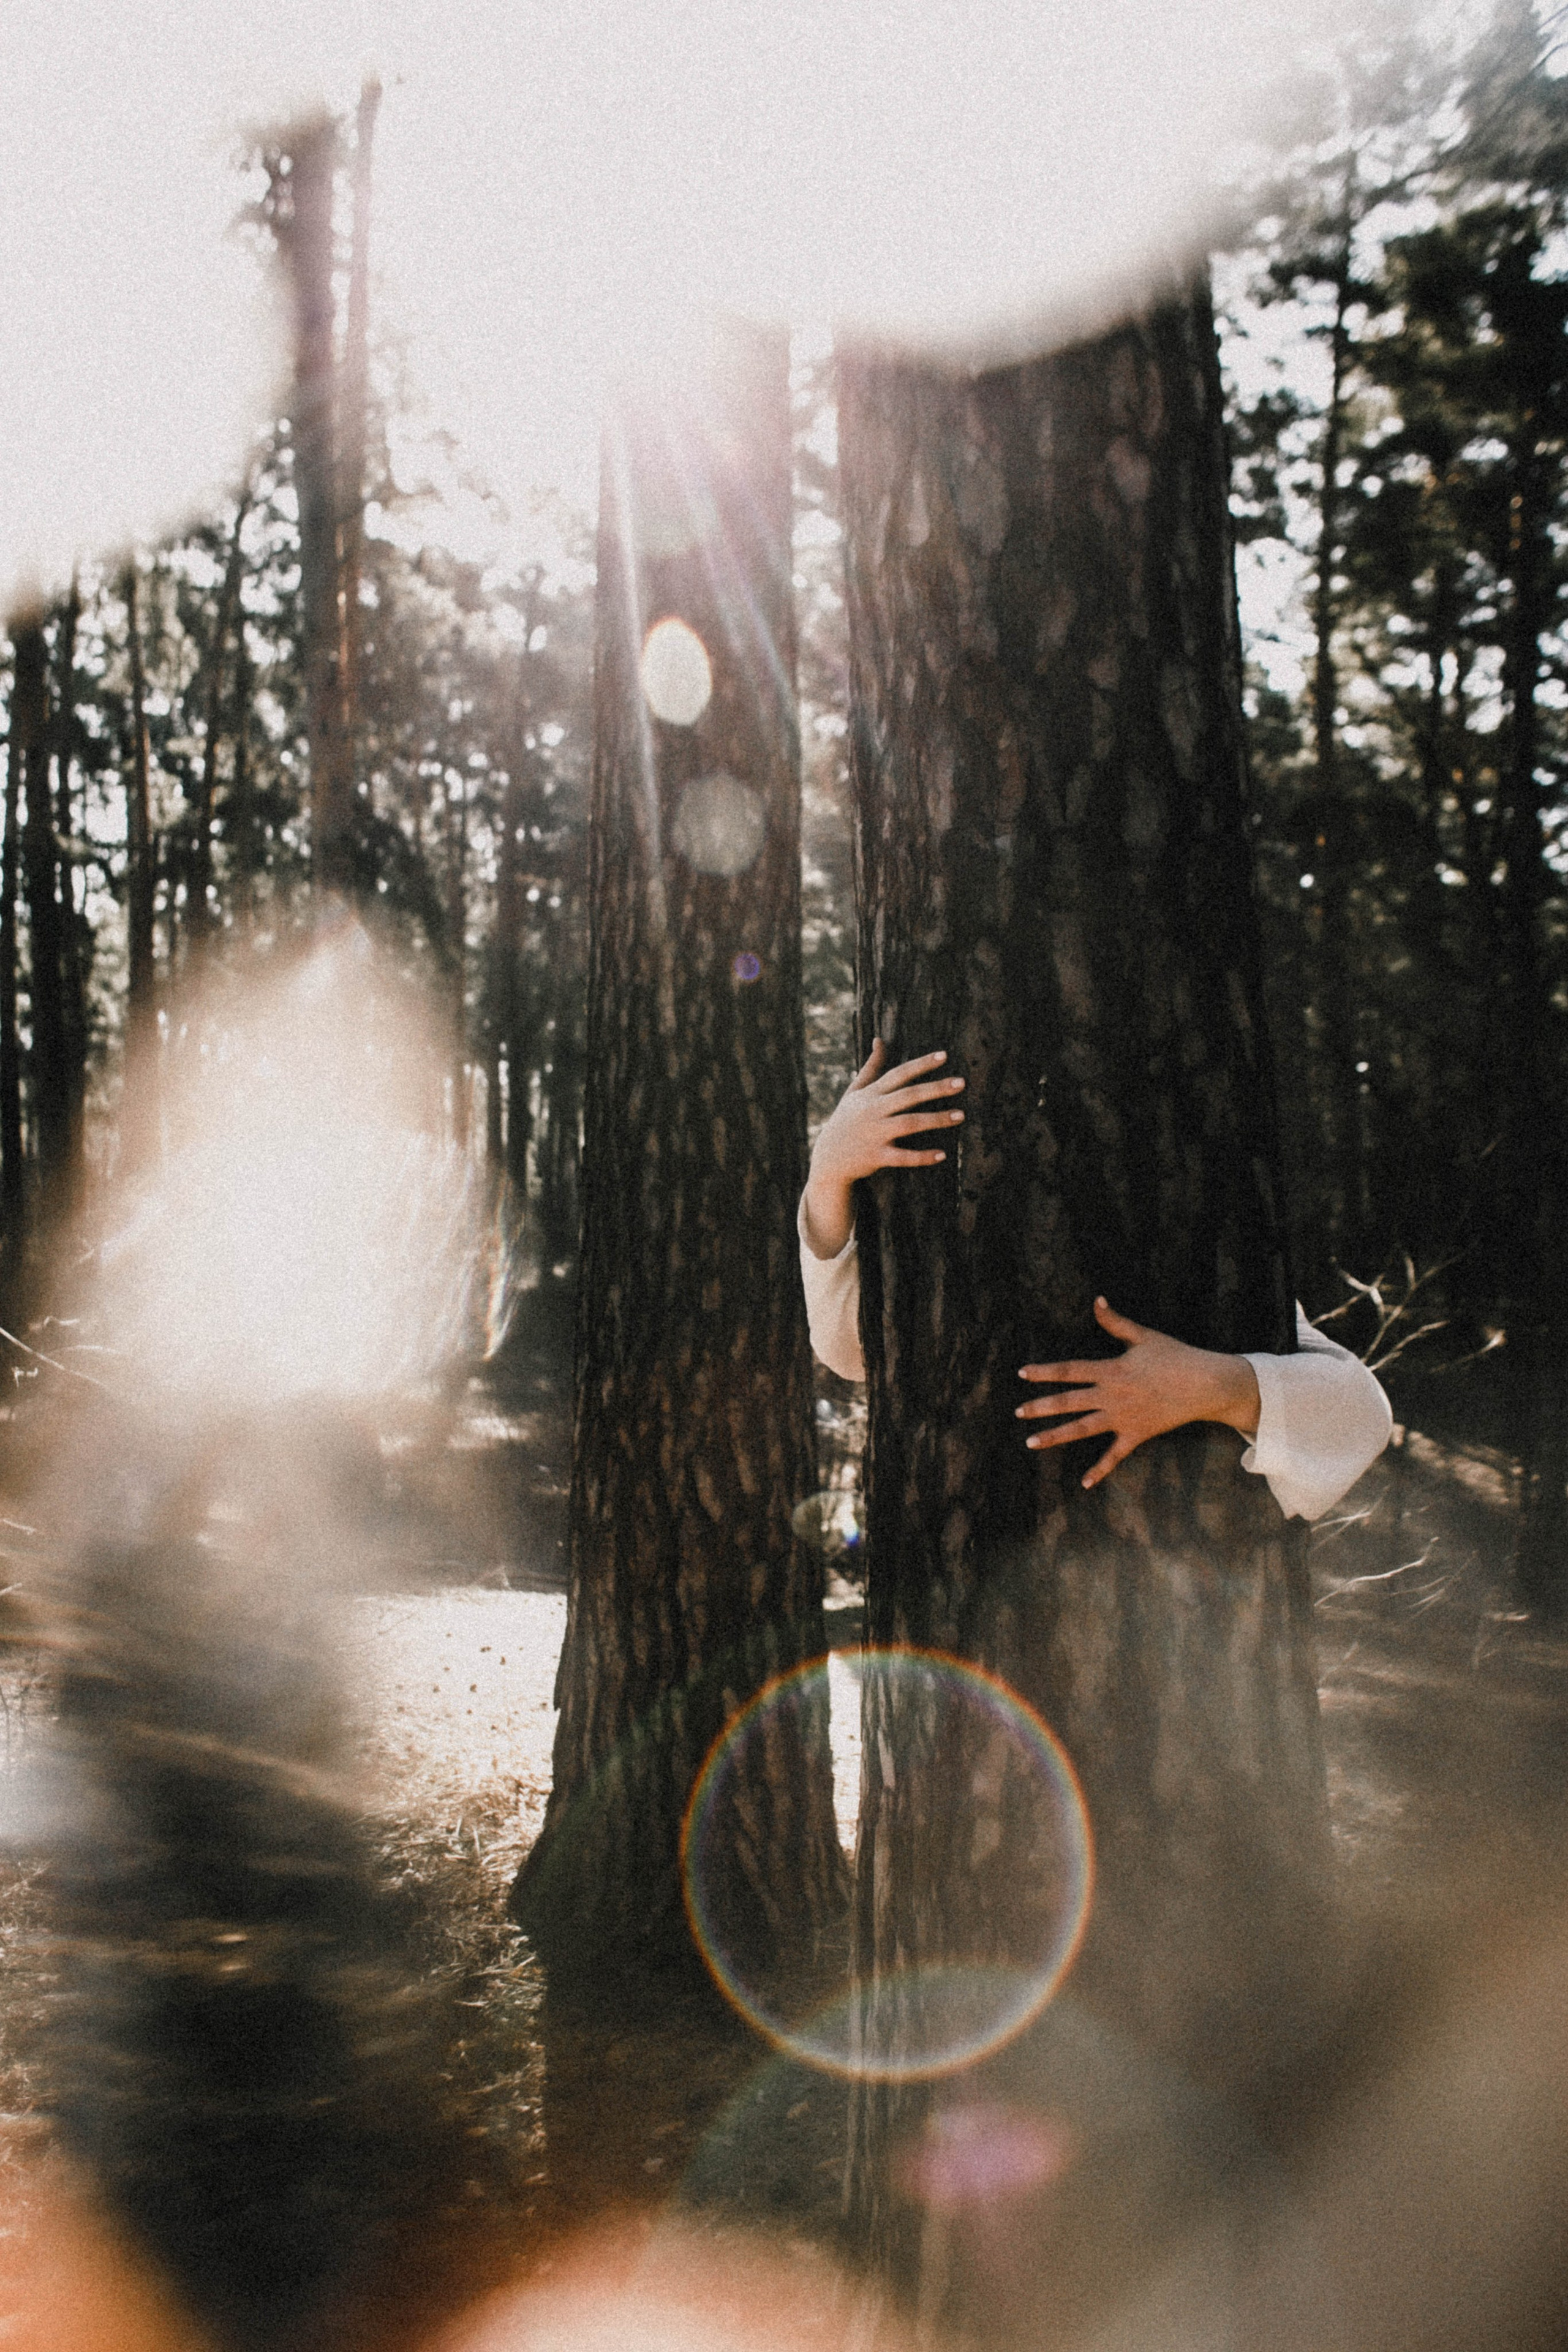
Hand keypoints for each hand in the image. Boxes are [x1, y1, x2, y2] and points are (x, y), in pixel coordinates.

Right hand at [802, 1040, 964, 1258]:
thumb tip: (880, 1039)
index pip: (898, 1074)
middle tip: (962, 1082)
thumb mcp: (854, 1092)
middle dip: (936, 1088)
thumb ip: (871, 1067)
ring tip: (960, 1115)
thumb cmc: (846, 1120)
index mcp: (871, 1094)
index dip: (921, 1064)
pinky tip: (942, 1154)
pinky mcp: (877, 1157)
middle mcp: (873, 1111)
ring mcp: (875, 1134)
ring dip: (936, 1119)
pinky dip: (922, 1156)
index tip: (944, 1056)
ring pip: (910, 1124)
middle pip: (909, 1096)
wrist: (827, 1159)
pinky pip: (904, 1157)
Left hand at [1016, 1296, 1260, 1489]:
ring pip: (1082, 1429)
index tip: (1022, 1373)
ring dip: (1055, 1436)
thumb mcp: (1143, 1336)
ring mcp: (1122, 1418)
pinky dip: (1100, 1470)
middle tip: (1017, 1412)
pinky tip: (1084, 1483)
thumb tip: (1096, 1300)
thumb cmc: (1175, 1356)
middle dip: (1041, 1407)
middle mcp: (1112, 1396)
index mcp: (1111, 1370)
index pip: (1070, 1371)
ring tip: (1030, 1443)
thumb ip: (1115, 1322)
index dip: (1044, 1371)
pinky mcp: (1136, 1435)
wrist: (1205, 1384)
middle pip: (1069, 1402)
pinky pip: (1114, 1456)